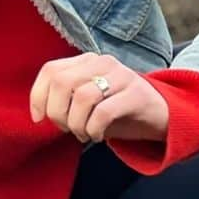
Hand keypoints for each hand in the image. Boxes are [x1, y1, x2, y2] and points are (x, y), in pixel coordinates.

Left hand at [30, 53, 167, 142]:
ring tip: (83, 133)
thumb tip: (39, 113)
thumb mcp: (86, 102)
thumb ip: (64, 100)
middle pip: (62, 82)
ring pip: (82, 97)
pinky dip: (93, 129)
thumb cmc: (115, 110)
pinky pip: (103, 113)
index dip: (38, 96)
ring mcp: (122, 76)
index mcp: (86, 61)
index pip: (51, 70)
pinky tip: (96, 136)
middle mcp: (103, 63)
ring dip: (76, 123)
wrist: (160, 115)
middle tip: (65, 128)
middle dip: (56, 112)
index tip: (38, 118)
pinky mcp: (137, 94)